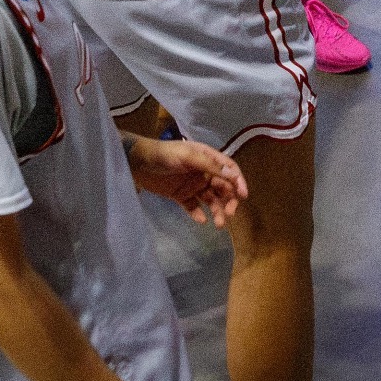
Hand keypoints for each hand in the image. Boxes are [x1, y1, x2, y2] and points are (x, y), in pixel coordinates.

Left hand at [126, 136, 246, 228]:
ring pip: (210, 200)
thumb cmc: (164, 155)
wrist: (137, 162)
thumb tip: (233, 175)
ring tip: (218, 225)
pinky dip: (198, 214)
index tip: (243, 196)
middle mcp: (203, 172)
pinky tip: (200, 220)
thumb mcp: (188, 157)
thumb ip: (210, 166)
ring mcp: (192, 185)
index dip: (238, 181)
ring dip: (216, 211)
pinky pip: (193, 207)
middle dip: (229, 201)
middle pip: (223, 187)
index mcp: (207, 158)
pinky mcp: (180, 196)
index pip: (228, 170)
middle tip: (229, 215)